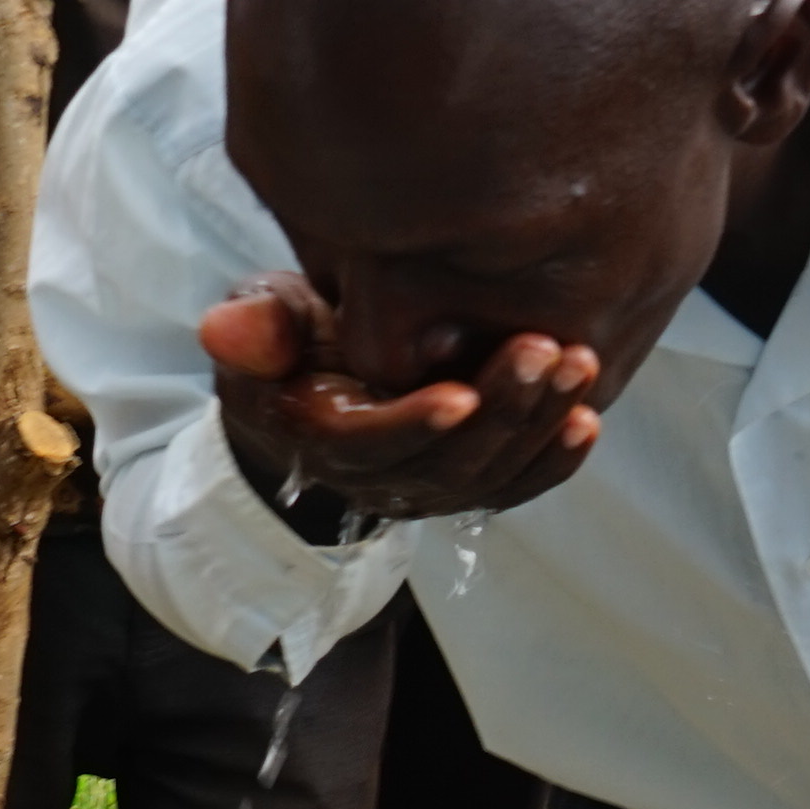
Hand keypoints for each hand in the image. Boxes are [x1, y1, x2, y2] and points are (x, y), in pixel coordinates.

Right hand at [202, 278, 608, 527]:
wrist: (321, 386)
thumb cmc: (293, 344)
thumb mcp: (263, 323)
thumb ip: (256, 326)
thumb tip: (222, 327)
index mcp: (324, 439)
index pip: (372, 444)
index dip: (413, 424)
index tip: (459, 392)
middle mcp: (381, 477)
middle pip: (448, 462)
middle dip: (501, 410)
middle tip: (544, 350)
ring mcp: (430, 485)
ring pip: (491, 475)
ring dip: (540, 426)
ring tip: (578, 365)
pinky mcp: (470, 479)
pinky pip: (517, 484)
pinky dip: (554, 459)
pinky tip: (587, 416)